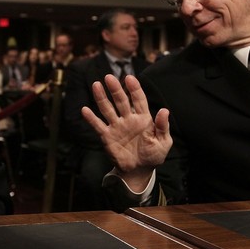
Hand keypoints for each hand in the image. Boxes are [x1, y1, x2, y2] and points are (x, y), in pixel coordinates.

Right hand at [81, 74, 171, 190]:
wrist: (139, 170)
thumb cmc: (153, 155)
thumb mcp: (163, 142)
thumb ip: (163, 127)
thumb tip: (165, 110)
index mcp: (143, 118)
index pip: (138, 99)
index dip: (134, 89)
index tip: (130, 78)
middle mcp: (128, 119)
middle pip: (121, 101)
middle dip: (115, 89)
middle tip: (109, 77)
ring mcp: (117, 126)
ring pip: (108, 109)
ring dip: (102, 98)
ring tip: (96, 85)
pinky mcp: (107, 136)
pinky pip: (98, 125)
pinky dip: (91, 118)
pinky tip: (85, 110)